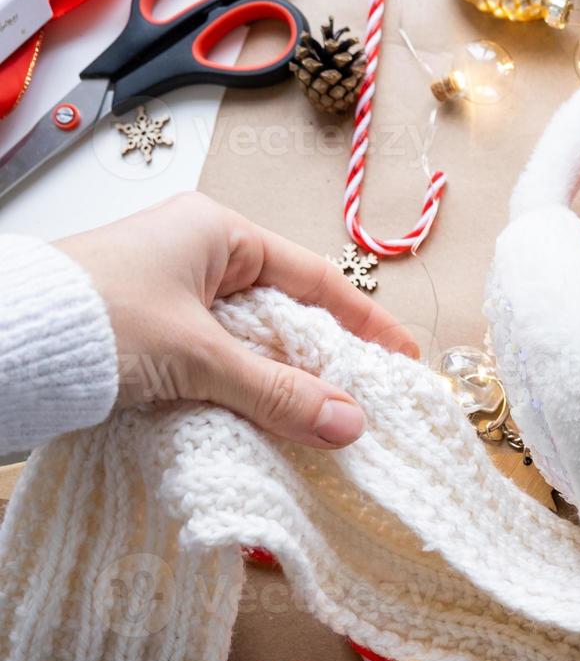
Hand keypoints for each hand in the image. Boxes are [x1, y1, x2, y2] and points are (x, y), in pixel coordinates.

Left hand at [57, 192, 417, 448]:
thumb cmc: (94, 320)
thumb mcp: (197, 356)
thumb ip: (276, 392)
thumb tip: (350, 425)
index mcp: (215, 233)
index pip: (313, 279)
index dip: (364, 322)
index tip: (404, 360)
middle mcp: (195, 258)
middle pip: (284, 313)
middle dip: (325, 361)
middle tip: (368, 403)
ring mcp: (168, 298)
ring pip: (249, 345)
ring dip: (282, 385)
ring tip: (323, 425)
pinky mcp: (145, 337)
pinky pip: (215, 366)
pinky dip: (242, 396)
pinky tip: (264, 427)